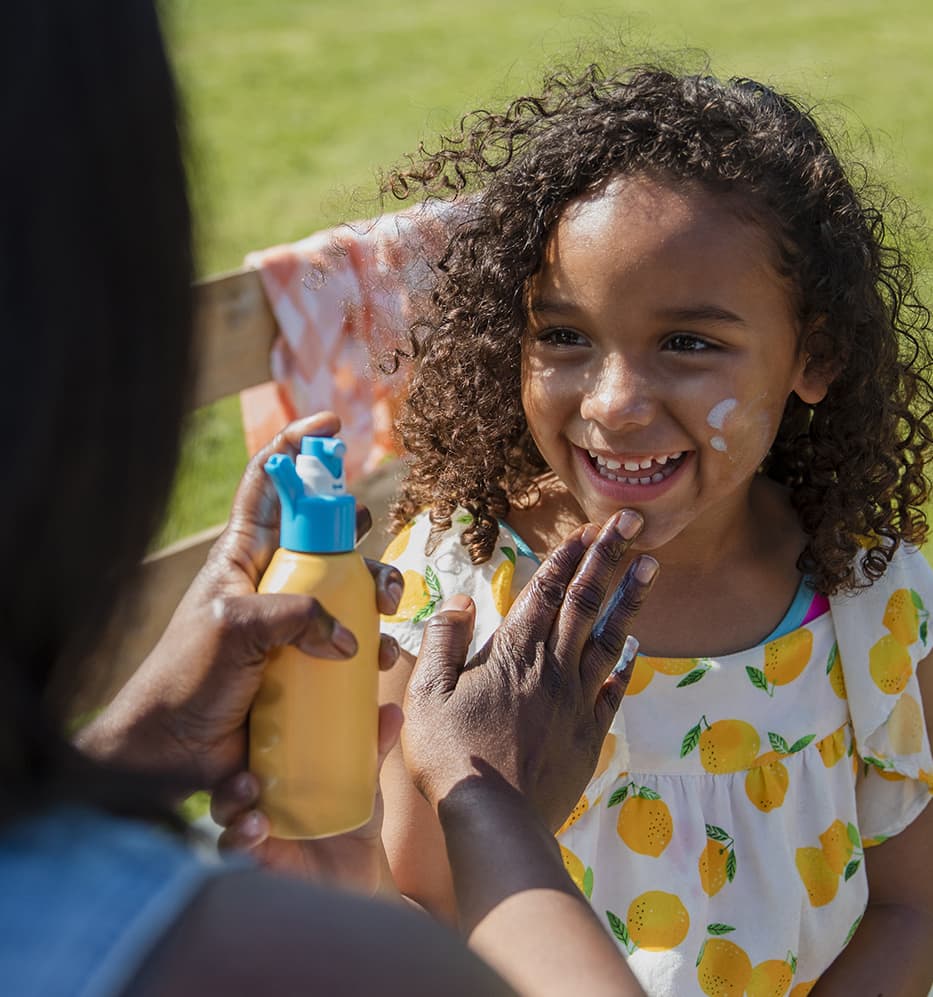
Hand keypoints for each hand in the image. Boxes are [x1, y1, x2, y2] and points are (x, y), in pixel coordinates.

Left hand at [78, 412, 402, 793]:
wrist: (174, 753)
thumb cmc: (186, 678)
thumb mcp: (231, 628)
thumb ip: (294, 617)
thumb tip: (350, 640)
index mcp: (245, 555)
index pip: (269, 485)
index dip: (297, 447)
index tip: (330, 424)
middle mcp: (275, 582)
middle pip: (327, 534)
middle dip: (357, 530)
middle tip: (368, 542)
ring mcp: (295, 623)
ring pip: (351, 589)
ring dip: (378, 592)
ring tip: (385, 612)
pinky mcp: (312, 664)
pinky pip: (355, 646)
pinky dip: (376, 649)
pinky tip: (382, 663)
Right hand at [209, 702, 403, 896]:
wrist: (358, 872)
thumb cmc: (350, 816)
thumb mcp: (362, 781)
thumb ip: (373, 748)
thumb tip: (393, 711)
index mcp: (275, 764)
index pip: (248, 739)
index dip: (240, 725)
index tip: (250, 712)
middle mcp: (256, 790)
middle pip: (228, 769)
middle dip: (232, 768)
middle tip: (250, 774)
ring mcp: (250, 822)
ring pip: (225, 807)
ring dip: (232, 802)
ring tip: (254, 806)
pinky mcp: (252, 856)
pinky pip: (233, 846)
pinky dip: (240, 838)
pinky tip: (257, 831)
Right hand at [402, 509, 656, 832]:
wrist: (495, 819)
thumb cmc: (451, 755)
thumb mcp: (427, 692)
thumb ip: (444, 640)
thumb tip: (462, 601)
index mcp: (514, 652)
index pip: (547, 590)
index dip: (568, 555)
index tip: (589, 527)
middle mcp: (553, 666)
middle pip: (586, 601)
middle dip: (609, 557)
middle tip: (632, 521)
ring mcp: (576, 700)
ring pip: (610, 637)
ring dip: (630, 598)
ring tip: (651, 566)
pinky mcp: (589, 733)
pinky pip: (614, 689)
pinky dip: (626, 664)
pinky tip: (637, 647)